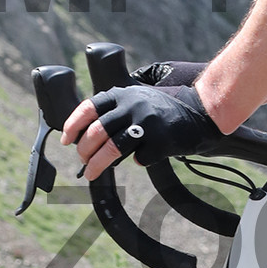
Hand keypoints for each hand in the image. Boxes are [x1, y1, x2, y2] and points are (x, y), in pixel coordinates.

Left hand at [61, 82, 216, 180]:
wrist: (200, 113)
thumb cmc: (163, 111)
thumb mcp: (136, 99)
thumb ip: (114, 110)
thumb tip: (84, 137)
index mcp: (122, 94)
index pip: (88, 108)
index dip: (72, 125)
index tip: (66, 140)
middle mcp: (132, 106)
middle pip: (97, 132)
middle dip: (84, 150)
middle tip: (83, 160)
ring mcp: (147, 123)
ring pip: (112, 148)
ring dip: (97, 164)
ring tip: (92, 173)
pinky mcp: (161, 140)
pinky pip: (140, 159)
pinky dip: (138, 161)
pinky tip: (143, 158)